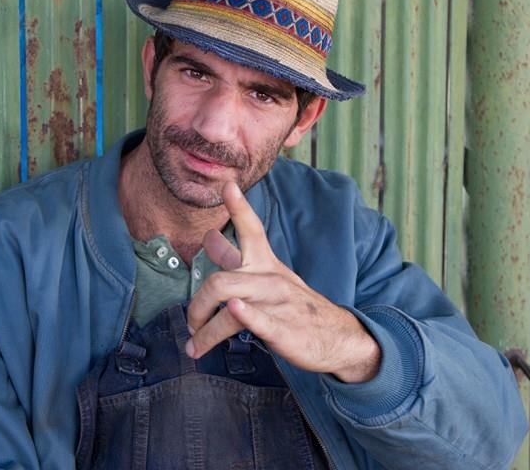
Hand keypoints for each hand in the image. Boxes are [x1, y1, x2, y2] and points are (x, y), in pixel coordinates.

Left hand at [185, 182, 380, 382]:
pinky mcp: (282, 328)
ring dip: (205, 328)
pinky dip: (244, 313)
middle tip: (191, 323)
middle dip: (196, 306)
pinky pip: (258, 318)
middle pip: (219, 280)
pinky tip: (232, 310)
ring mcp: (275, 303)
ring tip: (195, 343)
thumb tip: (209, 238)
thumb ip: (237, 260)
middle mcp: (268, 278)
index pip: (251, 229)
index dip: (238, 207)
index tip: (227, 185)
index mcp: (265, 263)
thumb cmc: (295, 307)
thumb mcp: (269, 277)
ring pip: (229, 303)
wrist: (337, 337)